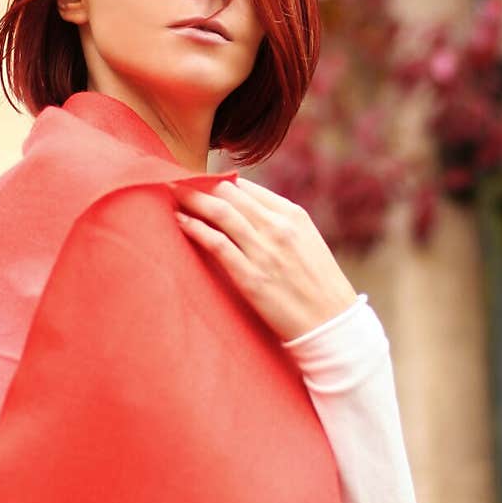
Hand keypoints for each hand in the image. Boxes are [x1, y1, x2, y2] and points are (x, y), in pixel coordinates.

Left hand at [173, 177, 358, 342]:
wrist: (331, 323)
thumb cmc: (317, 283)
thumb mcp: (307, 240)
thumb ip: (279, 221)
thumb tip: (245, 205)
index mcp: (292, 215)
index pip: (245, 187)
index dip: (216, 181)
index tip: (194, 180)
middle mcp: (278, 228)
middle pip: (228, 194)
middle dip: (197, 184)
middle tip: (172, 179)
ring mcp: (264, 252)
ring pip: (220, 212)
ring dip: (190, 199)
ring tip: (170, 192)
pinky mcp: (251, 278)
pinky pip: (217, 243)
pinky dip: (195, 228)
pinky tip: (179, 220)